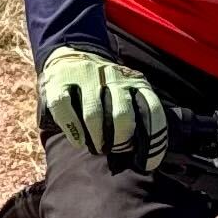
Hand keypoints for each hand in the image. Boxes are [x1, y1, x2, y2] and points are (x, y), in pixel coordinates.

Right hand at [38, 45, 168, 172]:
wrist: (71, 53)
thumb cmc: (105, 85)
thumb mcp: (129, 89)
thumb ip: (141, 110)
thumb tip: (158, 143)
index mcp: (134, 81)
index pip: (151, 110)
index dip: (153, 140)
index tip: (148, 164)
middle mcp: (112, 77)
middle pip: (122, 115)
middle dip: (120, 141)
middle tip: (116, 150)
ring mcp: (85, 78)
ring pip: (93, 115)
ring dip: (96, 139)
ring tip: (97, 148)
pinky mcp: (59, 82)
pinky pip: (64, 108)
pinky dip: (72, 130)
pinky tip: (78, 142)